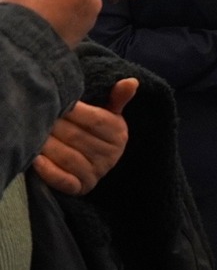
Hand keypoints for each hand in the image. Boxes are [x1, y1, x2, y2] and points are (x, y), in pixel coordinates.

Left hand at [34, 78, 134, 194]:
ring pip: (68, 157)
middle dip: (54, 126)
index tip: (55, 101)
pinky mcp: (81, 188)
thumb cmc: (98, 132)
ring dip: (47, 146)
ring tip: (32, 134)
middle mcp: (110, 155)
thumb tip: (131, 81)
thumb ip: (117, 98)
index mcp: (119, 134)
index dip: (73, 110)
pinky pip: (64, 180)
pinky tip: (36, 160)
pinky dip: (49, 171)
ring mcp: (96, 173)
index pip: (95, 120)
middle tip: (37, 116)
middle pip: (77, 137)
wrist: (95, 164)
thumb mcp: (110, 114)